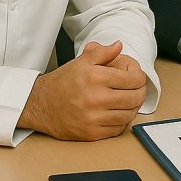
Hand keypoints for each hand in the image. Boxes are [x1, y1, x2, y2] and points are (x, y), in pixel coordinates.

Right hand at [18, 41, 146, 140]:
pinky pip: (117, 129)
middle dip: (140, 92)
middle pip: (134, 98)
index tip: (136, 76)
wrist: (40, 104)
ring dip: (132, 108)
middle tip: (137, 89)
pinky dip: (122, 122)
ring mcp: (93, 118)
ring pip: (128, 115)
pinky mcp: (90, 134)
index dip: (139, 76)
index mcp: (95, 78)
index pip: (133, 79)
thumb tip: (119, 45)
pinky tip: (118, 113)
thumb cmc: (63, 82)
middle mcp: (95, 98)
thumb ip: (102, 52)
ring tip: (128, 101)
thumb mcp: (81, 62)